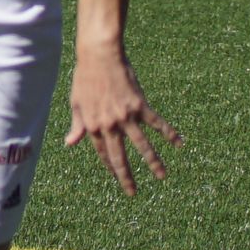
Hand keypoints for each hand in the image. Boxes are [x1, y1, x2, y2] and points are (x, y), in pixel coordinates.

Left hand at [65, 48, 180, 194]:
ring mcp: (125, 116)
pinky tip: (180, 144)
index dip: (111, 167)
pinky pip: (157, 123)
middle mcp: (109, 125)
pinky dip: (169, 133)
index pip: (103, 153)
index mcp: (92, 126)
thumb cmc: (85, 78)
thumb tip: (69, 143)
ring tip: (162, 177)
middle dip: (126, 177)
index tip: (118, 180)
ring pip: (142, 145)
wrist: (99, 56)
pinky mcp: (139, 105)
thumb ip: (77, 125)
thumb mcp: (76, 104)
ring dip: (153, 162)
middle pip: (120, 156)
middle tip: (132, 193)